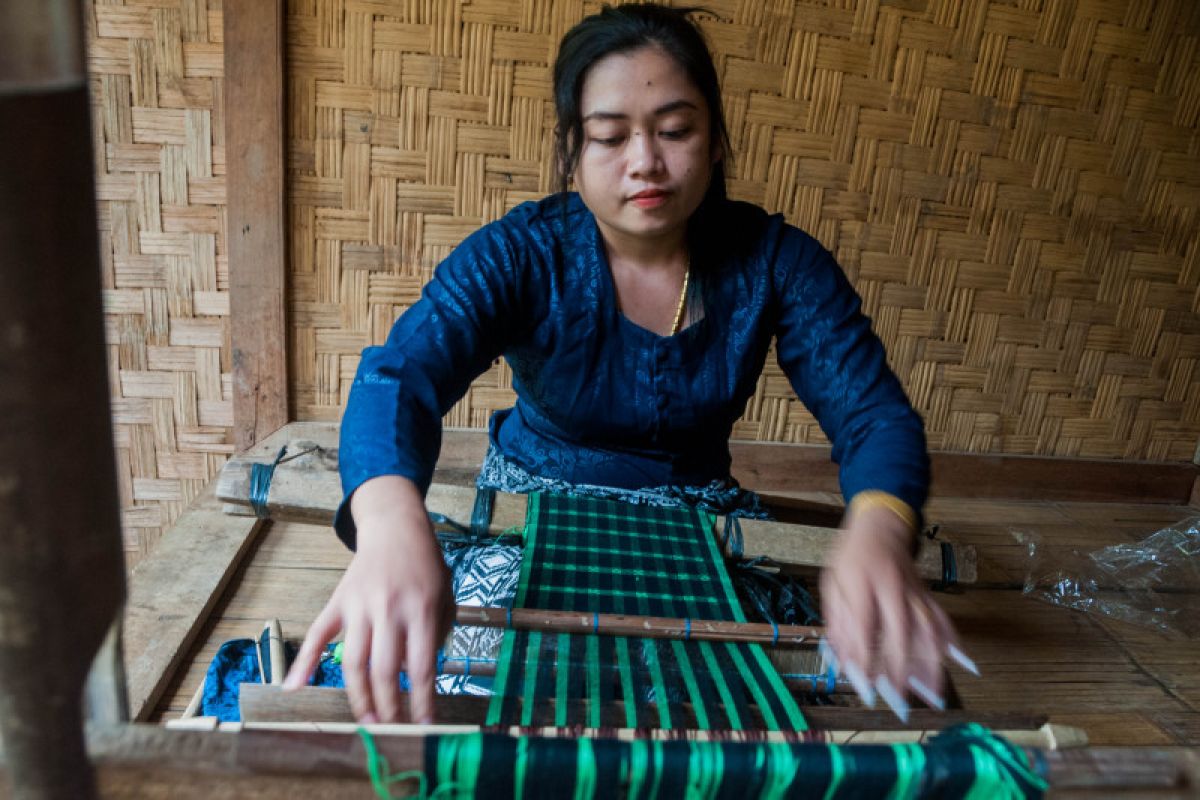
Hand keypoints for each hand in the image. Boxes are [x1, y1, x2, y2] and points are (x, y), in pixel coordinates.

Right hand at [282, 476, 454, 723]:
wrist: (396, 528)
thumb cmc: (426, 567)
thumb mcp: (445, 596)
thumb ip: (435, 635)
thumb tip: (420, 679)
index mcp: (420, 608)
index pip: (420, 666)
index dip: (421, 701)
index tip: (425, 726)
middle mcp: (388, 609)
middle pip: (383, 670)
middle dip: (388, 708)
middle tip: (393, 732)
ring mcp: (360, 605)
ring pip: (353, 661)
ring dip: (359, 698)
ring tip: (368, 724)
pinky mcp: (339, 602)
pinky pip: (318, 635)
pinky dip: (304, 662)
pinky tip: (293, 688)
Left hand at [819, 503, 967, 719]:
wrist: (880, 525)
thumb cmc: (851, 556)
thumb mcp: (832, 583)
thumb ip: (837, 622)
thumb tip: (841, 660)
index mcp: (861, 581)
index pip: (864, 624)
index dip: (866, 655)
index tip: (867, 683)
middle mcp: (891, 586)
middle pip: (901, 629)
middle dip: (903, 666)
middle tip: (902, 696)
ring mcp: (913, 589)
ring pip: (927, 626)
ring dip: (932, 660)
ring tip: (934, 690)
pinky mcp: (926, 592)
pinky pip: (941, 616)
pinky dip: (950, 639)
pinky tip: (958, 659)